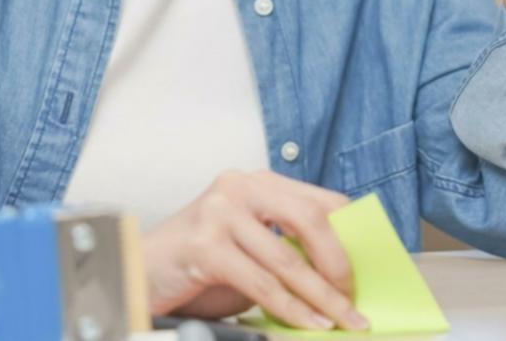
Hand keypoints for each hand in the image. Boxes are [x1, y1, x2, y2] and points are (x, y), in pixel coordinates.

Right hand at [142, 170, 368, 331]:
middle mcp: (240, 187)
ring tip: (340, 321)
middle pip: (310, 221)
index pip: (321, 200)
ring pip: (288, 261)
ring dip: (322, 299)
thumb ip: (286, 244)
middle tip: (353, 299)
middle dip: (340, 266)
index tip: (365, 271)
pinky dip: (291, 309)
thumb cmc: (199, 261)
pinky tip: (306, 323)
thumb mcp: (248, 241)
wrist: (140, 269)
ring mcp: (220, 212)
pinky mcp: (206, 245)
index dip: (349, 237)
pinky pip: (262, 283)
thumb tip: (342, 274)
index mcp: (257, 181)